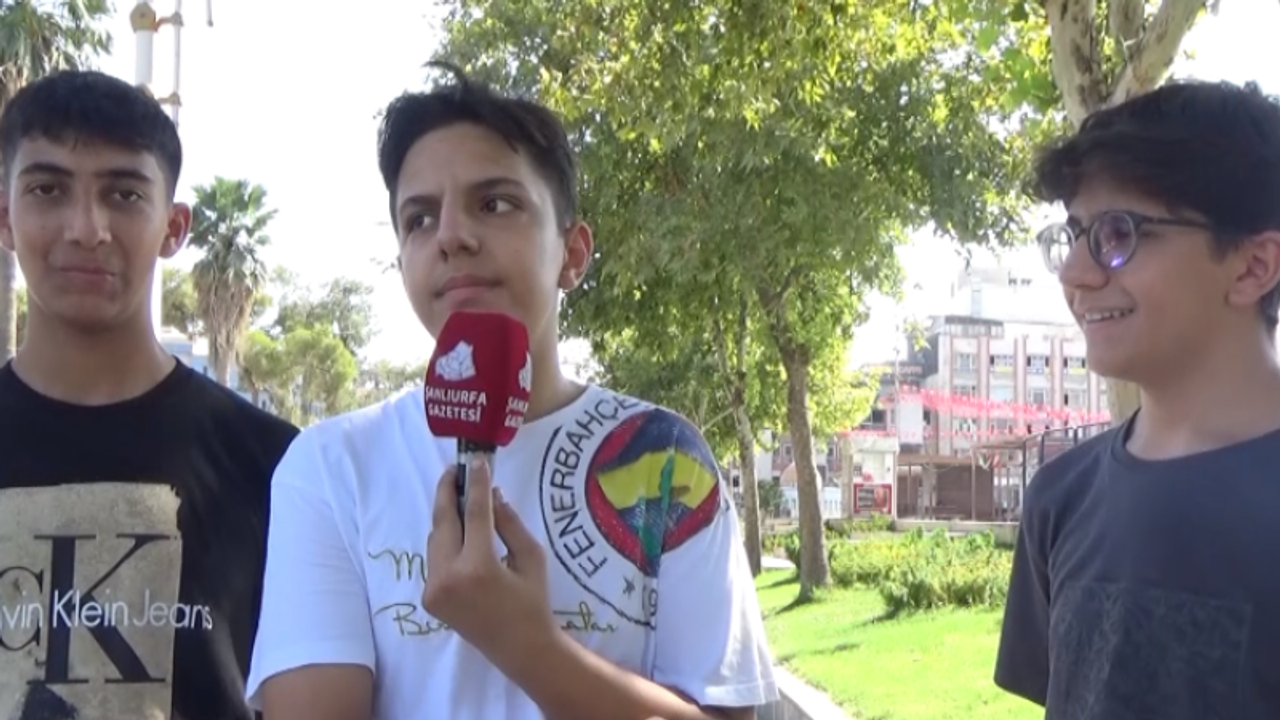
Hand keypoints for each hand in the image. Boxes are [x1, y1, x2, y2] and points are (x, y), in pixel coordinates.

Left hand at [421, 457, 555, 662]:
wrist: (520, 649)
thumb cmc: (533, 602)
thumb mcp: (531, 558)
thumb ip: (509, 523)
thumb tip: (491, 494)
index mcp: (478, 567)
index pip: (473, 513)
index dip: (474, 484)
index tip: (476, 461)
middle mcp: (449, 577)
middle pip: (442, 521)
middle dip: (446, 491)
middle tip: (454, 470)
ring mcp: (434, 589)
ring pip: (435, 539)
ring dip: (446, 517)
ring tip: (458, 496)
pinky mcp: (429, 598)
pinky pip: (435, 558)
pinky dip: (446, 542)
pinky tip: (458, 531)